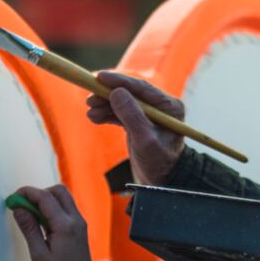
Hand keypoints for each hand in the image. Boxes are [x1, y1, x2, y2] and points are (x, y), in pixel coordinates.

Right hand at [10, 184, 114, 260]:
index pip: (45, 198)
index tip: (13, 198)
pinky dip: (52, 210)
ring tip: (30, 217)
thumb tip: (19, 209)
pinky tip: (41, 224)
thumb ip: (29, 228)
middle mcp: (76, 221)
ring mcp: (80, 225)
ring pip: (63, 199)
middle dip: (38, 193)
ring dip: (45, 201)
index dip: (27, 193)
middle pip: (58, 191)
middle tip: (22, 205)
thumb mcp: (39, 254)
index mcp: (66, 226)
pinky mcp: (79, 230)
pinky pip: (66, 210)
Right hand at [87, 71, 186, 185]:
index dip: (119, 81)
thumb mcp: (145, 140)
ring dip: (104, 105)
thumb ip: (132, 116)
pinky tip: (94, 117)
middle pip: (130, 93)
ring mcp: (148, 114)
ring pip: (122, 102)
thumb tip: (116, 92)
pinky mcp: (137, 122)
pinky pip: (120, 113)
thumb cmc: (158, 163)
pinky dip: (106, 114)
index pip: (142, 88)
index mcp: (170, 106)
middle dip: (108, 95)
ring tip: (90, 112)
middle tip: (89, 99)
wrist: (160, 183)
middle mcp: (160, 106)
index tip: (99, 77)